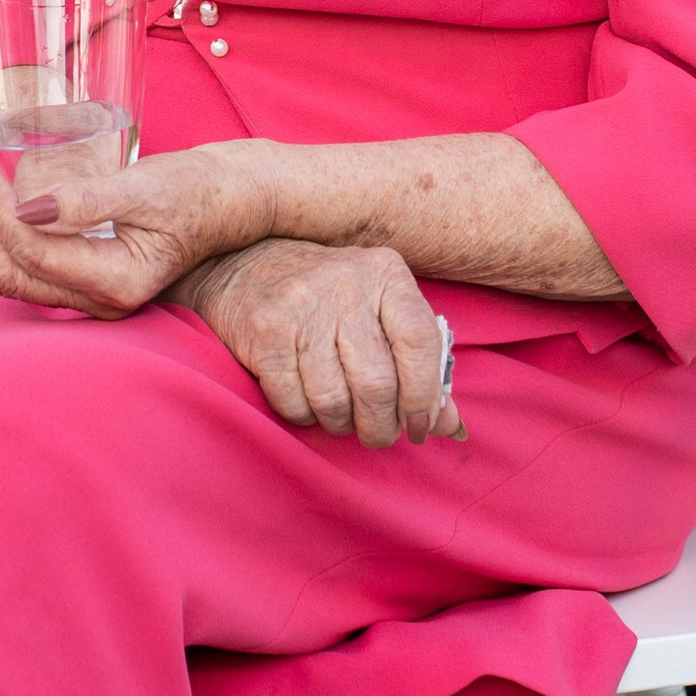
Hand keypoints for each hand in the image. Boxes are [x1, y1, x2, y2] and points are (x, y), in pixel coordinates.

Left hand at [0, 134, 279, 316]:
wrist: (230, 199)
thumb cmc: (196, 190)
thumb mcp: (145, 188)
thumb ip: (87, 201)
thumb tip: (28, 209)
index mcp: (117, 283)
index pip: (33, 253)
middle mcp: (100, 300)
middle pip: (12, 275)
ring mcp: (91, 293)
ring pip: (14, 275)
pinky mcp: (86, 276)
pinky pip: (29, 266)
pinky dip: (3, 235)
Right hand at [181, 234, 463, 446]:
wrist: (241, 261)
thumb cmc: (326, 294)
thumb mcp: (379, 310)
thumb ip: (420, 364)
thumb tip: (454, 427)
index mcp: (385, 273)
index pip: (420, 343)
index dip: (425, 396)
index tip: (422, 426)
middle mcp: (345, 284)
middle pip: (377, 383)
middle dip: (381, 426)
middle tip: (378, 434)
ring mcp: (301, 306)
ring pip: (334, 400)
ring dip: (340, 424)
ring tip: (340, 418)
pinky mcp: (265, 330)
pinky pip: (293, 401)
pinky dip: (304, 416)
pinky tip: (306, 402)